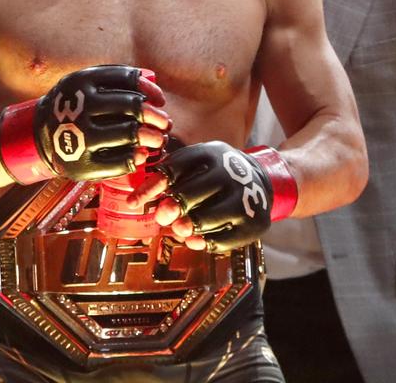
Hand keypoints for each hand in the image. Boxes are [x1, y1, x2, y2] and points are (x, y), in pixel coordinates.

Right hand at [0, 65, 169, 182]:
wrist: (40, 135)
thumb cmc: (74, 105)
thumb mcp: (86, 84)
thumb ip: (117, 81)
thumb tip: (154, 89)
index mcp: (82, 81)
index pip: (128, 79)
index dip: (150, 90)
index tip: (159, 101)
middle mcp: (80, 106)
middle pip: (133, 106)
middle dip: (156, 115)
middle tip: (165, 123)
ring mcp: (80, 136)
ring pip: (130, 133)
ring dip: (152, 136)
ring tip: (158, 139)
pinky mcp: (83, 164)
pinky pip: (121, 161)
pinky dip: (137, 157)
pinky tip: (141, 154)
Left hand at [130, 141, 292, 252]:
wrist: (260, 181)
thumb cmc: (215, 174)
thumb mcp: (196, 163)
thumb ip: (168, 176)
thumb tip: (137, 199)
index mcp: (211, 154)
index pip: (176, 168)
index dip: (153, 185)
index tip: (135, 201)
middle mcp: (230, 173)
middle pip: (193, 193)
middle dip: (172, 207)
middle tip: (161, 216)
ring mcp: (245, 199)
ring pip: (209, 217)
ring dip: (188, 226)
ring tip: (179, 229)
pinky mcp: (254, 224)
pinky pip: (225, 239)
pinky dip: (205, 242)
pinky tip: (195, 240)